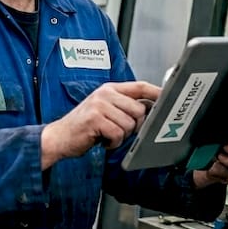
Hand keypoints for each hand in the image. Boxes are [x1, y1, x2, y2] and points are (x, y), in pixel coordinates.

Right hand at [41, 81, 159, 168]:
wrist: (58, 138)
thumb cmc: (83, 127)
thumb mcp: (103, 110)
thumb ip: (123, 106)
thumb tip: (150, 110)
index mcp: (109, 89)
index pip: (140, 86)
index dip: (157, 92)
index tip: (169, 97)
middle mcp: (105, 94)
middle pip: (139, 109)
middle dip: (134, 125)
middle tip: (118, 131)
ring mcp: (99, 105)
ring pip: (130, 124)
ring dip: (121, 136)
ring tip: (107, 135)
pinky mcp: (95, 118)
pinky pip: (118, 134)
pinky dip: (113, 142)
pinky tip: (102, 140)